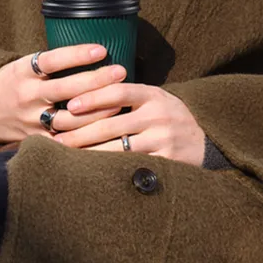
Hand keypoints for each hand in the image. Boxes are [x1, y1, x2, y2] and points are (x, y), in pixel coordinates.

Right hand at [0, 44, 132, 150]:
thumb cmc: (12, 83)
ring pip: (69, 118)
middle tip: (121, 71)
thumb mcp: (23, 66)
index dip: (76, 55)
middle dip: (96, 81)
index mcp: (22, 72)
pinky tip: (106, 130)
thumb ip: (51, 63)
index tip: (102, 49)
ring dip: (97, 111)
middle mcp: (27, 96)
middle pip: (65, 89)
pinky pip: (65, 140)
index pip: (51, 60)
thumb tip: (94, 50)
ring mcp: (31, 120)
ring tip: (120, 101)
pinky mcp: (37, 140)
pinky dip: (86, 136)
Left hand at [49, 81, 206, 166]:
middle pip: (112, 123)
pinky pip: (131, 165)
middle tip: (56, 137)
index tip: (69, 105)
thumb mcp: (154, 99)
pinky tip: (91, 171)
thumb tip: (82, 92)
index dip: (92, 97)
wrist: (206, 142)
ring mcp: (164, 140)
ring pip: (117, 148)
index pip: (118, 92)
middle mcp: (160, 115)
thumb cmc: (168, 118)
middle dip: (80, 131)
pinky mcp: (167, 162)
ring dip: (88, 153)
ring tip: (66, 156)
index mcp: (154, 95)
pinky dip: (108, 168)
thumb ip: (127, 95)